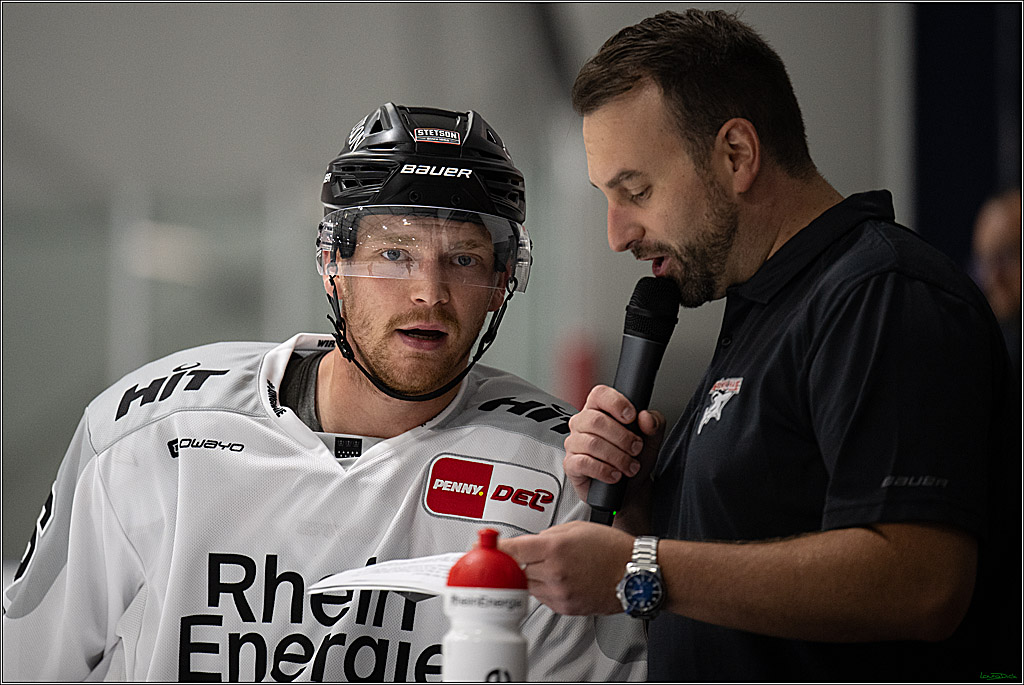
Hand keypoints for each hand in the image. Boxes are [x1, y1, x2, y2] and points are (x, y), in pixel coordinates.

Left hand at [499, 520, 634, 614]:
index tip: (487, 548)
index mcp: (554, 548)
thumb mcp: (576, 528)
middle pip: (517, 569)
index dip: (496, 548)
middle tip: (526, 555)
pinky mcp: (566, 607)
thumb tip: (529, 541)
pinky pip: (543, 598)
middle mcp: (554, 572)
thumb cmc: (612, 548)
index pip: (512, 549)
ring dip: (532, 575)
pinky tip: (561, 578)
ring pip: (528, 585)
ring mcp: (560, 592)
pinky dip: (545, 588)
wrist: (635, 573)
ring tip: (552, 565)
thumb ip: (547, 535)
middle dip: (518, 561)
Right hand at [562, 384, 664, 501]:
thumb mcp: (652, 439)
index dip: (616, 403)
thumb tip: (646, 417)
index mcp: (600, 410)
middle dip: (622, 437)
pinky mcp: (571, 465)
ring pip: (591, 443)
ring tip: (629, 466)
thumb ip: (654, 424)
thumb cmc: (635, 458)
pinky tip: (615, 475)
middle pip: (595, 420)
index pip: (599, 394)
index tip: (631, 417)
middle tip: (636, 448)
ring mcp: (574, 444)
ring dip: (617, 457)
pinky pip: (583, 462)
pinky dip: (604, 470)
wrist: (631, 489)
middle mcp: (583, 424)